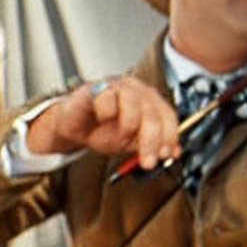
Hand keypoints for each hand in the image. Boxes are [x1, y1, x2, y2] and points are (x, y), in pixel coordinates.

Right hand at [26, 76, 180, 169]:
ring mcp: (117, 86)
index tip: (166, 155)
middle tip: (147, 160)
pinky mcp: (95, 87)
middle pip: (153, 111)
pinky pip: (106, 97)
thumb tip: (173, 153)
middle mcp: (137, 91)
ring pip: (133, 101)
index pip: (168, 115)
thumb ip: (152, 145)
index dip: (170, 136)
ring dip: (129, 126)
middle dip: (152, 140)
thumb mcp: (131, 142)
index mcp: (150, 101)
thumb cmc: (102, 130)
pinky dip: (107, 113)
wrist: (73, 126)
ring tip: (121, 138)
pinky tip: (103, 120)